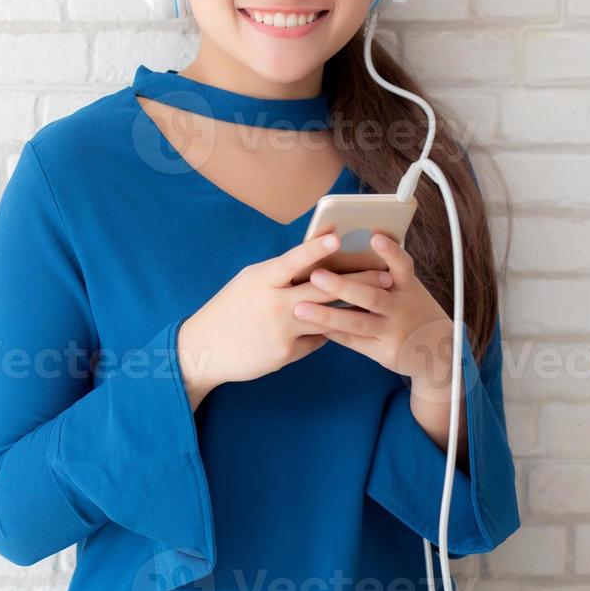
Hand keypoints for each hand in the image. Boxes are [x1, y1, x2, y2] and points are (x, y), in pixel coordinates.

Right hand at [176, 232, 399, 409]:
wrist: (204, 349)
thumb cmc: (228, 310)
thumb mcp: (248, 283)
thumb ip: (279, 275)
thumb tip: (312, 266)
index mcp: (261, 280)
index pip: (292, 261)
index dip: (315, 249)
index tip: (338, 237)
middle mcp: (273, 303)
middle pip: (322, 290)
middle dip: (357, 281)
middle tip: (385, 274)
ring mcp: (282, 330)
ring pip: (326, 316)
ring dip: (351, 308)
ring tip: (375, 302)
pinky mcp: (286, 353)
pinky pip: (315, 339)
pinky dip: (322, 332)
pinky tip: (327, 330)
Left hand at [293, 232, 459, 399]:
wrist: (439, 349)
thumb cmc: (410, 308)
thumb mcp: (406, 289)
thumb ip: (383, 274)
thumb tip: (343, 249)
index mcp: (408, 286)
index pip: (402, 266)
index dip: (390, 252)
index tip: (374, 236)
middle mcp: (403, 308)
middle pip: (371, 296)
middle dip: (343, 286)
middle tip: (316, 275)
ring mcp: (394, 332)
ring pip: (357, 322)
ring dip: (327, 315)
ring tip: (300, 308)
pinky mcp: (385, 352)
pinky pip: (353, 341)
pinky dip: (332, 333)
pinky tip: (310, 327)